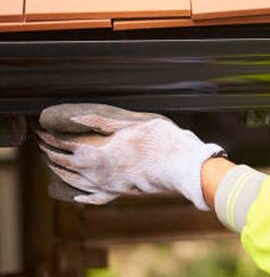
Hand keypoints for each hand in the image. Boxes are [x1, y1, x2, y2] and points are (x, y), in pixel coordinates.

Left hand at [37, 104, 223, 208]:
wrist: (179, 164)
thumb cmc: (159, 141)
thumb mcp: (130, 124)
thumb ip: (101, 122)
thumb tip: (76, 119)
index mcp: (98, 153)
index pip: (65, 145)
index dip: (50, 138)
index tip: (42, 131)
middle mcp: (98, 172)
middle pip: (65, 165)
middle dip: (50, 154)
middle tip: (44, 145)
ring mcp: (108, 185)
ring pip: (75, 182)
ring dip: (60, 172)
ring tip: (53, 163)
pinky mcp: (119, 192)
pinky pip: (94, 197)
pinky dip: (82, 196)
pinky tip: (76, 195)